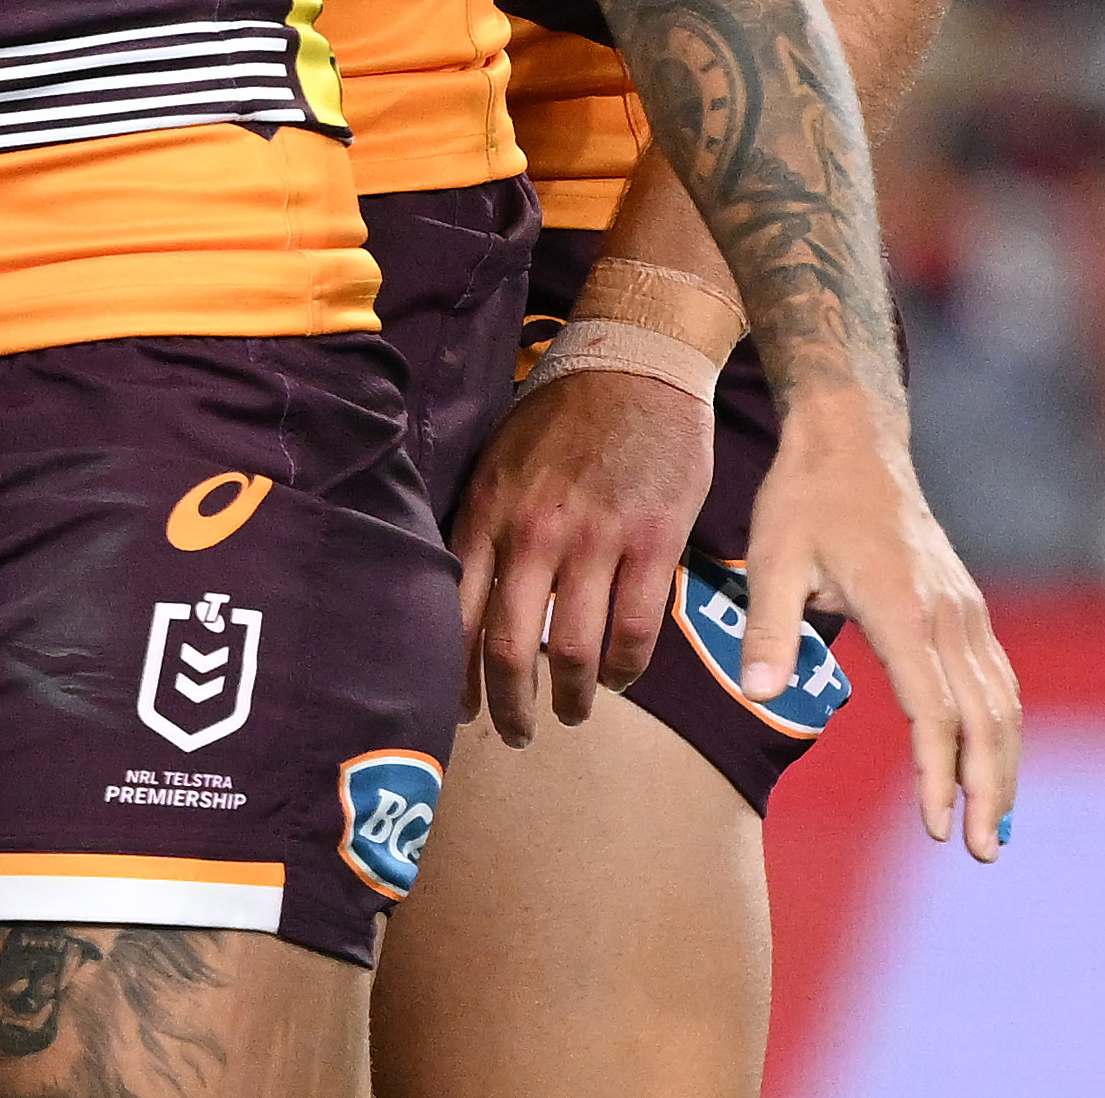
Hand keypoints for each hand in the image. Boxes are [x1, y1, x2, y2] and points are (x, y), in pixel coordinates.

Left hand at [451, 365, 715, 741]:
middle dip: (507, 705)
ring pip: (570, 648)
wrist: (636, 370)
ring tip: (569, 716)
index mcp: (485, 513)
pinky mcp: (652, 543)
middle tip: (515, 734)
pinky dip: (624, 668)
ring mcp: (594, 540)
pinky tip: (616, 680)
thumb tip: (462, 592)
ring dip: (569, 697)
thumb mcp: (497, 461)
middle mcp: (531, 533)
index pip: (452, 613)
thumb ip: (483, 526)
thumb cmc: (561, 416)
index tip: (456, 709)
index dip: (452, 674)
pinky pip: (634, 628)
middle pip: (506, 645)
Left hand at [741, 386, 1022, 859]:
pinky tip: (995, 764)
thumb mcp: (769, 554)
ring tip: (995, 828)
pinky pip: (997, 680)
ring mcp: (964, 611)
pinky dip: (1002, 729)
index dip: (936, 772)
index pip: (933, 709)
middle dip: (987, 790)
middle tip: (978, 851)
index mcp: (902, 608)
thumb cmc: (804, 499)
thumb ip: (767, 625)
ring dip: (1003, 767)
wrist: (850, 441)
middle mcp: (947, 615)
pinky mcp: (966, 607)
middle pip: (983, 719)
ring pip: (1001, 704)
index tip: (935, 826)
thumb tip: (758, 692)